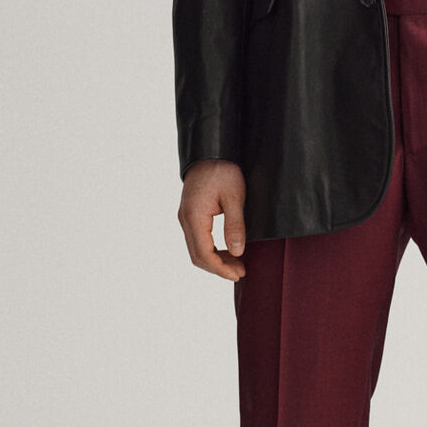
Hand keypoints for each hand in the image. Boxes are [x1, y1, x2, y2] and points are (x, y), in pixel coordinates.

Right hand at [179, 160, 248, 279]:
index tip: (238, 274)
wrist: (210, 152)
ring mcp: (186, 218)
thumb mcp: (235, 196)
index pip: (204, 253)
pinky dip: (211, 250)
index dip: (220, 268)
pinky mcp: (190, 215)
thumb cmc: (222, 170)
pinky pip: (198, 240)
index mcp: (194, 216)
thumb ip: (235, 225)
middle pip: (197, 255)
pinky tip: (227, 251)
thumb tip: (237, 252)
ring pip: (196, 249)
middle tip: (241, 272)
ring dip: (215, 260)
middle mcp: (185, 220)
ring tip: (237, 264)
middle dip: (218, 268)